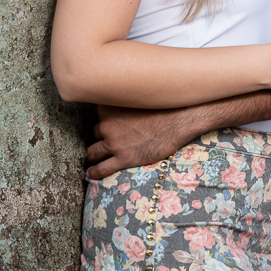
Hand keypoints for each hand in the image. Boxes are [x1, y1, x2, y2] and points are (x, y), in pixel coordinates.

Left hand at [86, 105, 210, 179]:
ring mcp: (114, 143)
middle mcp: (108, 124)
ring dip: (96, 154)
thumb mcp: (138, 97)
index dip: (108, 119)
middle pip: (96, 132)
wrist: (178, 121)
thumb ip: (126, 101)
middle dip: (102, 136)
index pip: (100, 115)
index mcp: (110, 107)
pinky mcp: (123, 158)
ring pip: (94, 151)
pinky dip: (94, 172)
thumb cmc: (164, 107)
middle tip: (112, 138)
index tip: (113, 122)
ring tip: (97, 158)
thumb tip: (123, 106)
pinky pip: (101, 169)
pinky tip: (91, 173)